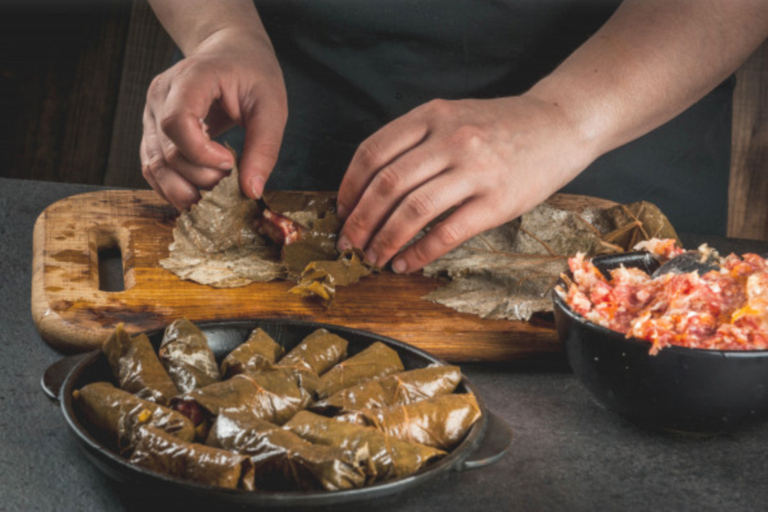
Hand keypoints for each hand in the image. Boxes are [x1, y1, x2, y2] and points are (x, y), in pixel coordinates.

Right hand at [140, 28, 286, 209]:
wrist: (230, 53)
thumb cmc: (252, 75)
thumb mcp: (271, 107)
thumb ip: (264, 148)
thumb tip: (252, 192)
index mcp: (190, 78)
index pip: (176, 122)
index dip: (201, 153)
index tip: (230, 162)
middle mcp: (160, 96)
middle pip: (168, 152)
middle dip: (202, 177)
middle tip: (232, 180)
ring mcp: (151, 115)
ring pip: (155, 166)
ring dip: (185, 191)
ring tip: (217, 193)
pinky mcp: (153, 133)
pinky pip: (152, 168)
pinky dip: (173, 188)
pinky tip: (199, 193)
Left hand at [335, 95, 594, 272]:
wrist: (560, 124)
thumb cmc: (500, 125)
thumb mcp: (453, 115)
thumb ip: (416, 140)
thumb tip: (371, 186)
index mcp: (432, 115)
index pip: (373, 152)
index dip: (349, 186)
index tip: (341, 209)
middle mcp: (450, 139)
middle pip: (387, 185)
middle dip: (360, 220)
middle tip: (349, 243)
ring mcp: (475, 169)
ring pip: (412, 210)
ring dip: (385, 240)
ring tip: (374, 257)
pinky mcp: (497, 201)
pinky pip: (447, 232)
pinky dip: (419, 253)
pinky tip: (406, 264)